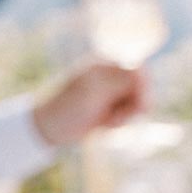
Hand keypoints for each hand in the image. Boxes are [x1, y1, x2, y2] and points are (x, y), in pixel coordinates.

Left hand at [32, 62, 147, 148]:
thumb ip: (120, 78)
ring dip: (125, 116)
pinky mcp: (108, 107)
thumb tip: (142, 68)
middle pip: (140, 89)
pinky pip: (126, 114)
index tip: (140, 106)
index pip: (138, 70)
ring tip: (105, 122)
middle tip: (116, 119)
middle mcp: (109, 76)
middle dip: (133, 106)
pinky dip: (119, 122)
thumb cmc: (67, 106)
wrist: (48, 127)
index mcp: (104, 65)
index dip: (143, 89)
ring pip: (134, 103)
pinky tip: (103, 125)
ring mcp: (109, 92)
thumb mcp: (95, 90)